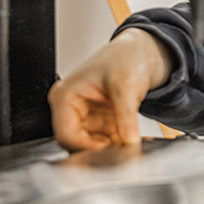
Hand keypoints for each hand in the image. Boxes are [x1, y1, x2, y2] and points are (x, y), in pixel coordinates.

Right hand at [48, 28, 172, 151]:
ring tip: (129, 141)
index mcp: (65, 96)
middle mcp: (69, 107)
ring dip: (110, 146)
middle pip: (76, 142)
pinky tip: (131, 137)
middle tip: (122, 149)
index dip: (86, 146)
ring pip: (91, 143)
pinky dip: (117, 141)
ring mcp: (83, 115)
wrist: (138, 54)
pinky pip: (103, 138)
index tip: (109, 148)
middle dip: (99, 147)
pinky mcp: (97, 120)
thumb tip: (129, 139)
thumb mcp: (126, 86)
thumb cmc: (124, 59)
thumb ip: (126, 115)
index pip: (66, 134)